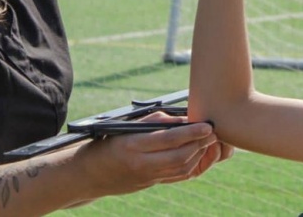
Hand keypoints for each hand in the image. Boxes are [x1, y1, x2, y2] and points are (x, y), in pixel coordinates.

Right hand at [75, 118, 217, 196]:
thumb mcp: (125, 127)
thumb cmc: (106, 143)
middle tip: (212, 131)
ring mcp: (148, 178)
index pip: (169, 140)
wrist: (90, 174)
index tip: (206, 125)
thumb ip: (152, 122)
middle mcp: (142, 164)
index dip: (191, 132)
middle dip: (200, 144)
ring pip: (182, 169)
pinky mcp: (151, 184)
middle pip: (180, 156)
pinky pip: (177, 177)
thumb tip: (178, 119)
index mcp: (133, 146)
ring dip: (199, 154)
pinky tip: (197, 154)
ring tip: (208, 141)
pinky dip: (191, 165)